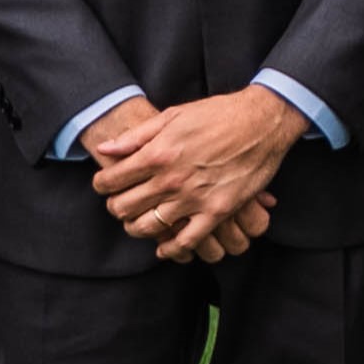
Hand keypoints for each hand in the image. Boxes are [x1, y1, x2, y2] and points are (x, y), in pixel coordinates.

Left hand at [91, 89, 305, 262]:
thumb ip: (136, 136)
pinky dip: (171, 248)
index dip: (101, 184)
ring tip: (138, 220)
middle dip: (115, 206)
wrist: (262, 122)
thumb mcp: (173, 115)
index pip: (111, 180)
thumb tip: (105, 149)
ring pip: (148, 227)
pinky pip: (187, 241)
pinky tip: (164, 246)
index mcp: (157, 154)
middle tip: (120, 203)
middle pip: (124, 207)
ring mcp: (194, 198)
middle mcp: (171, 179)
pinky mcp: (217, 211)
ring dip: (136, 227)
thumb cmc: (217, 114)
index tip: (105, 184)